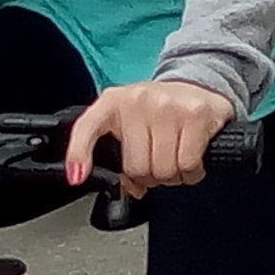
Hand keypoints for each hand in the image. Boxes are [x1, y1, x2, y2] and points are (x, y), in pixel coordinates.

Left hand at [66, 79, 235, 193]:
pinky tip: (191, 161)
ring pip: (164, 170)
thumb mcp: (127, 122)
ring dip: (172, 177)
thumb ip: (118, 154)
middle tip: (157, 163)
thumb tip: (130, 188)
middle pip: (137, 167)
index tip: (77, 176)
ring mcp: (168, 106)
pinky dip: (191, 173)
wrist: (197, 86)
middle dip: (150, 177)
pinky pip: (187, 165)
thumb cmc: (157, 111)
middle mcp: (138, 99)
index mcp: (112, 102)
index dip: (78, 153)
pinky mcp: (195, 115)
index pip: (87, 126)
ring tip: (174, 159)